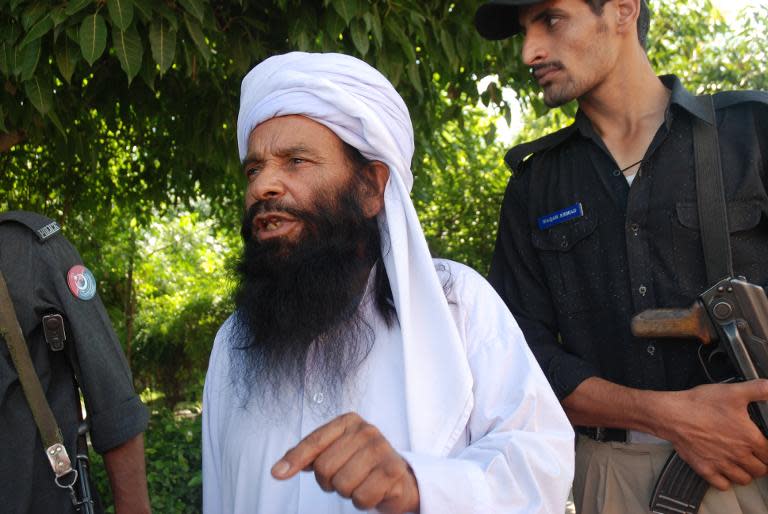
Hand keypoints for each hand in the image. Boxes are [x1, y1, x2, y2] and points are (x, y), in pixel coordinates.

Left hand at [271, 412, 419, 512]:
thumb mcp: (334, 453)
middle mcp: (366, 430)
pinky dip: (362, 501)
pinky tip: (372, 490)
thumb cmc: (360, 465)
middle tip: (344, 478)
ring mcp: (382, 449)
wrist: (399, 479)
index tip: (277, 474)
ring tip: (359, 483)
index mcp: (348, 422)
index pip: (314, 442)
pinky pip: (361, 497)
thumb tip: (278, 470)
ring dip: (347, 492)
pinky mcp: (393, 471)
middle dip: (329, 482)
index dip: (295, 460)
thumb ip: (308, 456)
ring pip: (342, 484)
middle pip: (325, 467)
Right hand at [657, 380, 767, 489]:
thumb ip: (759, 389)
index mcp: (749, 438)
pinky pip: (723, 485)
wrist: (672, 414)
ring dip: (745, 473)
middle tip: (754, 455)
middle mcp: (738, 455)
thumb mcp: (733, 391)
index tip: (763, 447)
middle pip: (760, 470)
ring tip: (740, 464)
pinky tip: (723, 470)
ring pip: (744, 480)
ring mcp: (721, 464)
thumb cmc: (700, 404)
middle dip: (760, 463)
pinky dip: (726, 481)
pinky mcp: (705, 469)